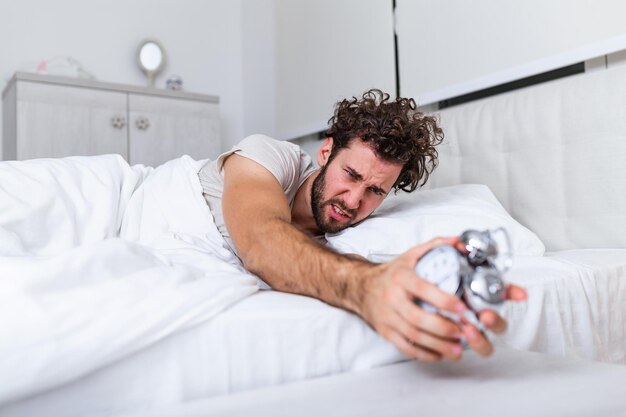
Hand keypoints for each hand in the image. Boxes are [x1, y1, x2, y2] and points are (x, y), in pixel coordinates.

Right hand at [361, 237, 526, 361]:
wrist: (360, 287)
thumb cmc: (391, 273)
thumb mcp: (411, 255)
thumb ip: (436, 246)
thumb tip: (460, 242)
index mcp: (401, 278)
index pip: (422, 289)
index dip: (443, 300)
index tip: (462, 307)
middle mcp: (392, 298)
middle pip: (418, 319)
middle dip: (444, 328)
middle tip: (464, 332)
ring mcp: (387, 317)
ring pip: (413, 336)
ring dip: (438, 345)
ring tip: (458, 349)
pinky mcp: (385, 331)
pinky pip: (405, 346)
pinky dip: (424, 353)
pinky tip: (440, 354)